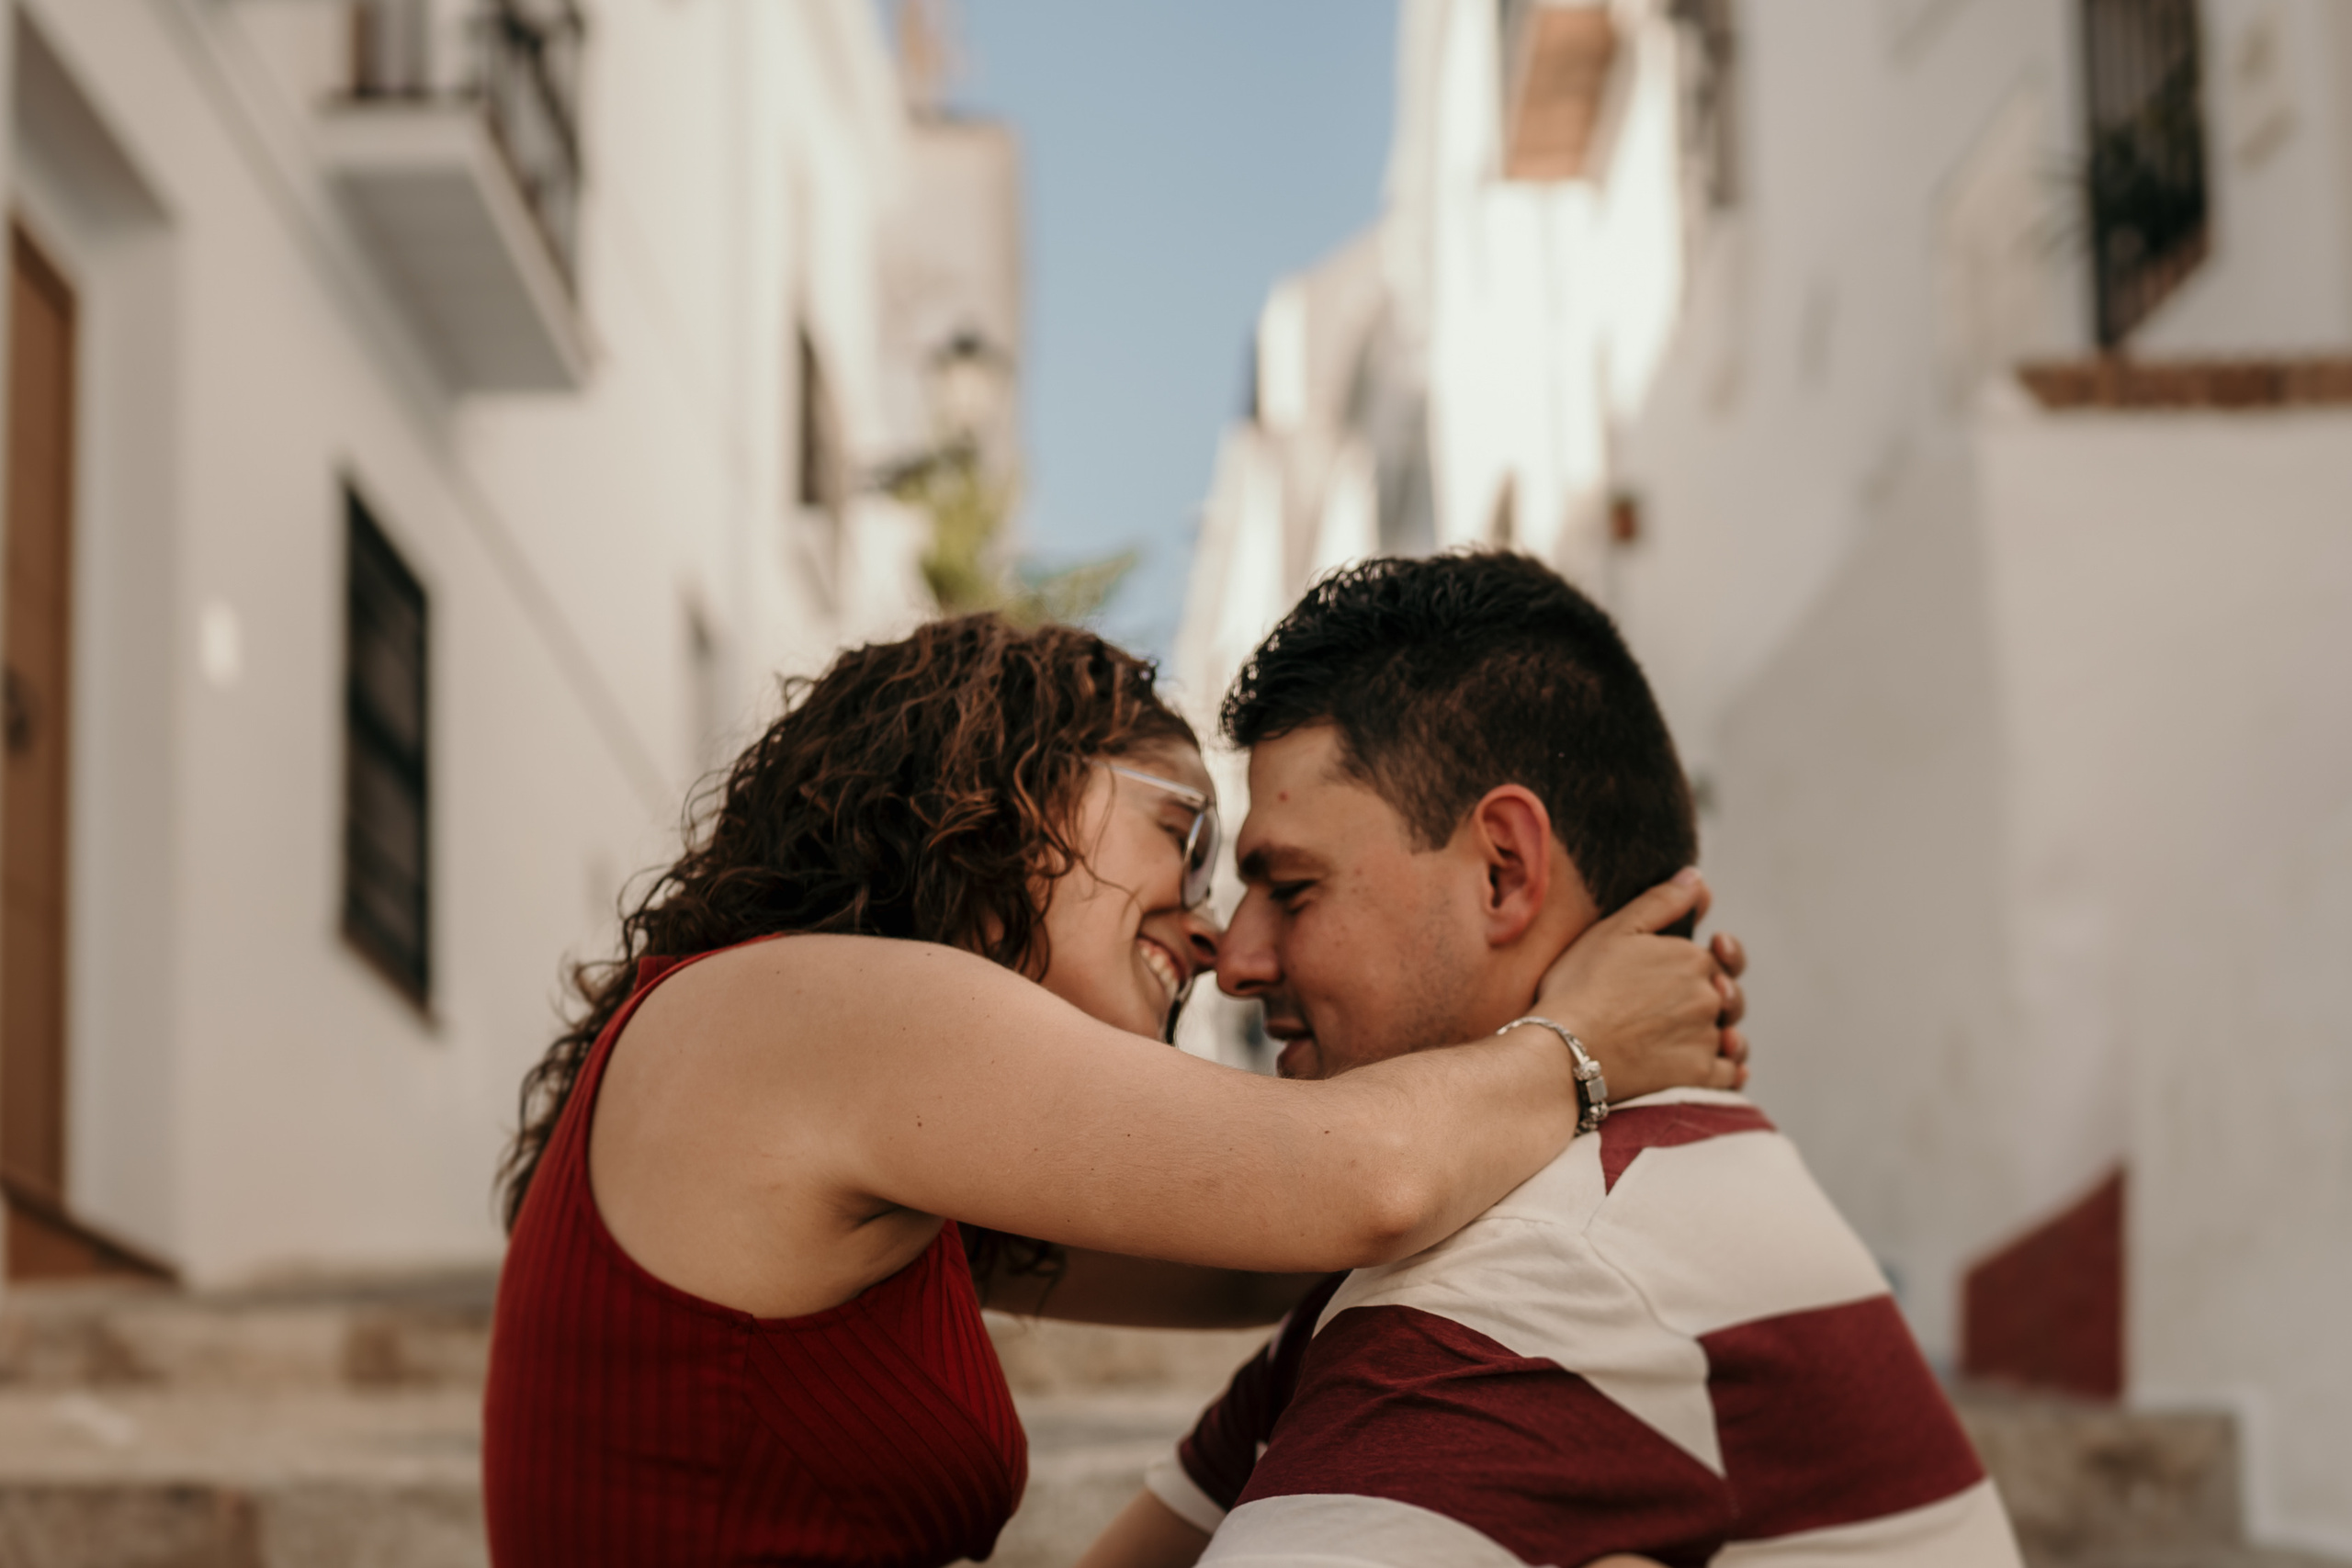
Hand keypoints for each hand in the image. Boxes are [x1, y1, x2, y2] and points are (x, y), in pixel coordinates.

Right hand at [1531, 870, 1742, 1101]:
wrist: (1566, 1049)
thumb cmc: (1582, 985)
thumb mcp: (1615, 930)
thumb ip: (1662, 902)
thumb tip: (1697, 878)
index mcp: (1693, 959)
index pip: (1713, 960)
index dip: (1701, 962)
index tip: (1676, 970)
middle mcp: (1708, 997)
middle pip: (1725, 995)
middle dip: (1714, 996)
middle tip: (1679, 1004)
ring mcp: (1705, 1038)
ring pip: (1729, 1034)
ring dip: (1724, 1033)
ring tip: (1711, 1035)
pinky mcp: (1698, 1075)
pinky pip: (1729, 1074)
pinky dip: (1732, 1071)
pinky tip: (1730, 1070)